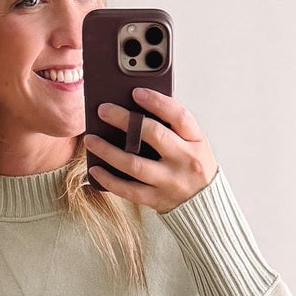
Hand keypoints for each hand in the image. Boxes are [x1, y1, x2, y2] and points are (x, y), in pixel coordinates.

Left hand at [83, 88, 217, 212]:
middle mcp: (185, 161)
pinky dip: (109, 179)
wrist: (205, 203)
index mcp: (196, 141)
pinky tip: (95, 169)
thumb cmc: (192, 165)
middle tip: (103, 110)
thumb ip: (173, 126)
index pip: (178, 116)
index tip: (135, 92)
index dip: (157, 101)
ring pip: (136, 164)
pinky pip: (129, 190)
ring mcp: (171, 182)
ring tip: (91, 140)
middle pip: (154, 135)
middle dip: (125, 120)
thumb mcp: (193, 142)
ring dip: (109, 151)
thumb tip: (137, 106)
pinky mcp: (157, 199)